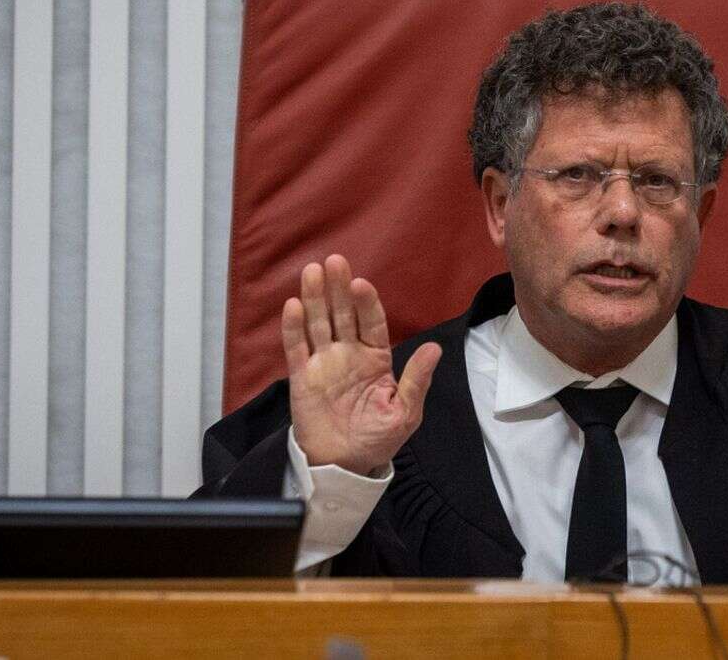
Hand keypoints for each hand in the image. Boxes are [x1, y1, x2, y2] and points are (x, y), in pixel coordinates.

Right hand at [282, 254, 440, 475]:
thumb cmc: (377, 438)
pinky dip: (293, 327)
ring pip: (318, 323)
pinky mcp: (302, 377)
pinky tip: (294, 305)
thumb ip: (416, 380)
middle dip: (339, 289)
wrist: (344, 465)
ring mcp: (324, 363)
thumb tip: (434, 349)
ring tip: (313, 271)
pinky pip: (296, 348)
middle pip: (342, 314)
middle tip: (335, 261)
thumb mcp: (405, 412)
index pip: (372, 322)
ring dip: (315, 297)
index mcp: (376, 358)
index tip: (361, 283)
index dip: (366, 303)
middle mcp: (349, 354)